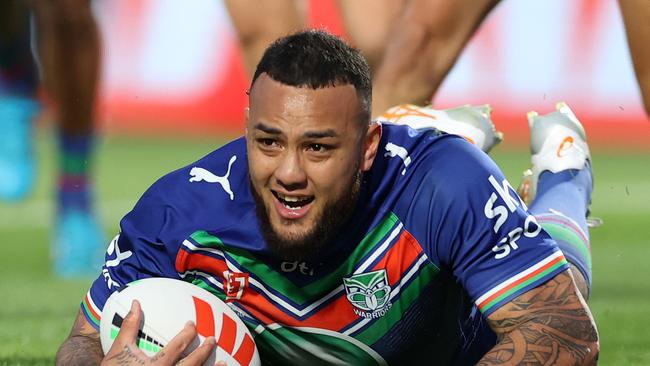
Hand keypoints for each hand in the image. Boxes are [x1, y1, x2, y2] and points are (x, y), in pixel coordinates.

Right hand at [101, 300, 217, 365]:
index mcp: (156, 365)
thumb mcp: (118, 350)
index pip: (178, 347)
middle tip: (213, 339)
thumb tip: (136, 303)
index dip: (188, 334)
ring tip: (224, 364)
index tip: (193, 325)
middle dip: (204, 351)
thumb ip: (130, 326)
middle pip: (192, 364)